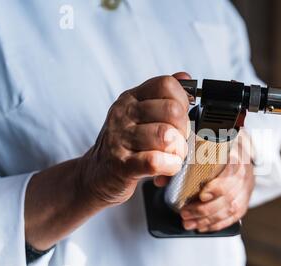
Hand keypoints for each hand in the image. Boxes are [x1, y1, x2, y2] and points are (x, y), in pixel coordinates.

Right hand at [25, 72, 191, 250]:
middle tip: (179, 141)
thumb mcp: (140, 115)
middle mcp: (124, 114)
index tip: (180, 118)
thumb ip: (162, 97)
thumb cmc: (126, 145)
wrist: (96, 175)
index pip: (166, 84)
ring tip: (173, 156)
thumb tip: (184, 76)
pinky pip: (155, 161)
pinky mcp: (122, 165)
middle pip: (172, 111)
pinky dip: (170, 166)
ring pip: (166, 136)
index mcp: (132, 98)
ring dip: (179, 151)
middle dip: (184, 129)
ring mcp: (121, 139)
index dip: (182, 102)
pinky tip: (167, 167)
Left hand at [180, 131, 254, 232]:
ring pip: (231, 209)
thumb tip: (160, 181)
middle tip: (184, 214)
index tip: (201, 195)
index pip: (232, 173)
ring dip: (208, 219)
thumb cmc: (217, 150)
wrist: (239, 151)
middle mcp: (245, 174)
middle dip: (205, 209)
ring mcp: (247, 188)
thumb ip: (182, 163)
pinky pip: (234, 217)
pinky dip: (218, 224)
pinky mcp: (245, 200)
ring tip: (189, 223)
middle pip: (229, 196)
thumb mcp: (202, 149)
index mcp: (236, 156)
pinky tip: (202, 227)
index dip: (218, 187)